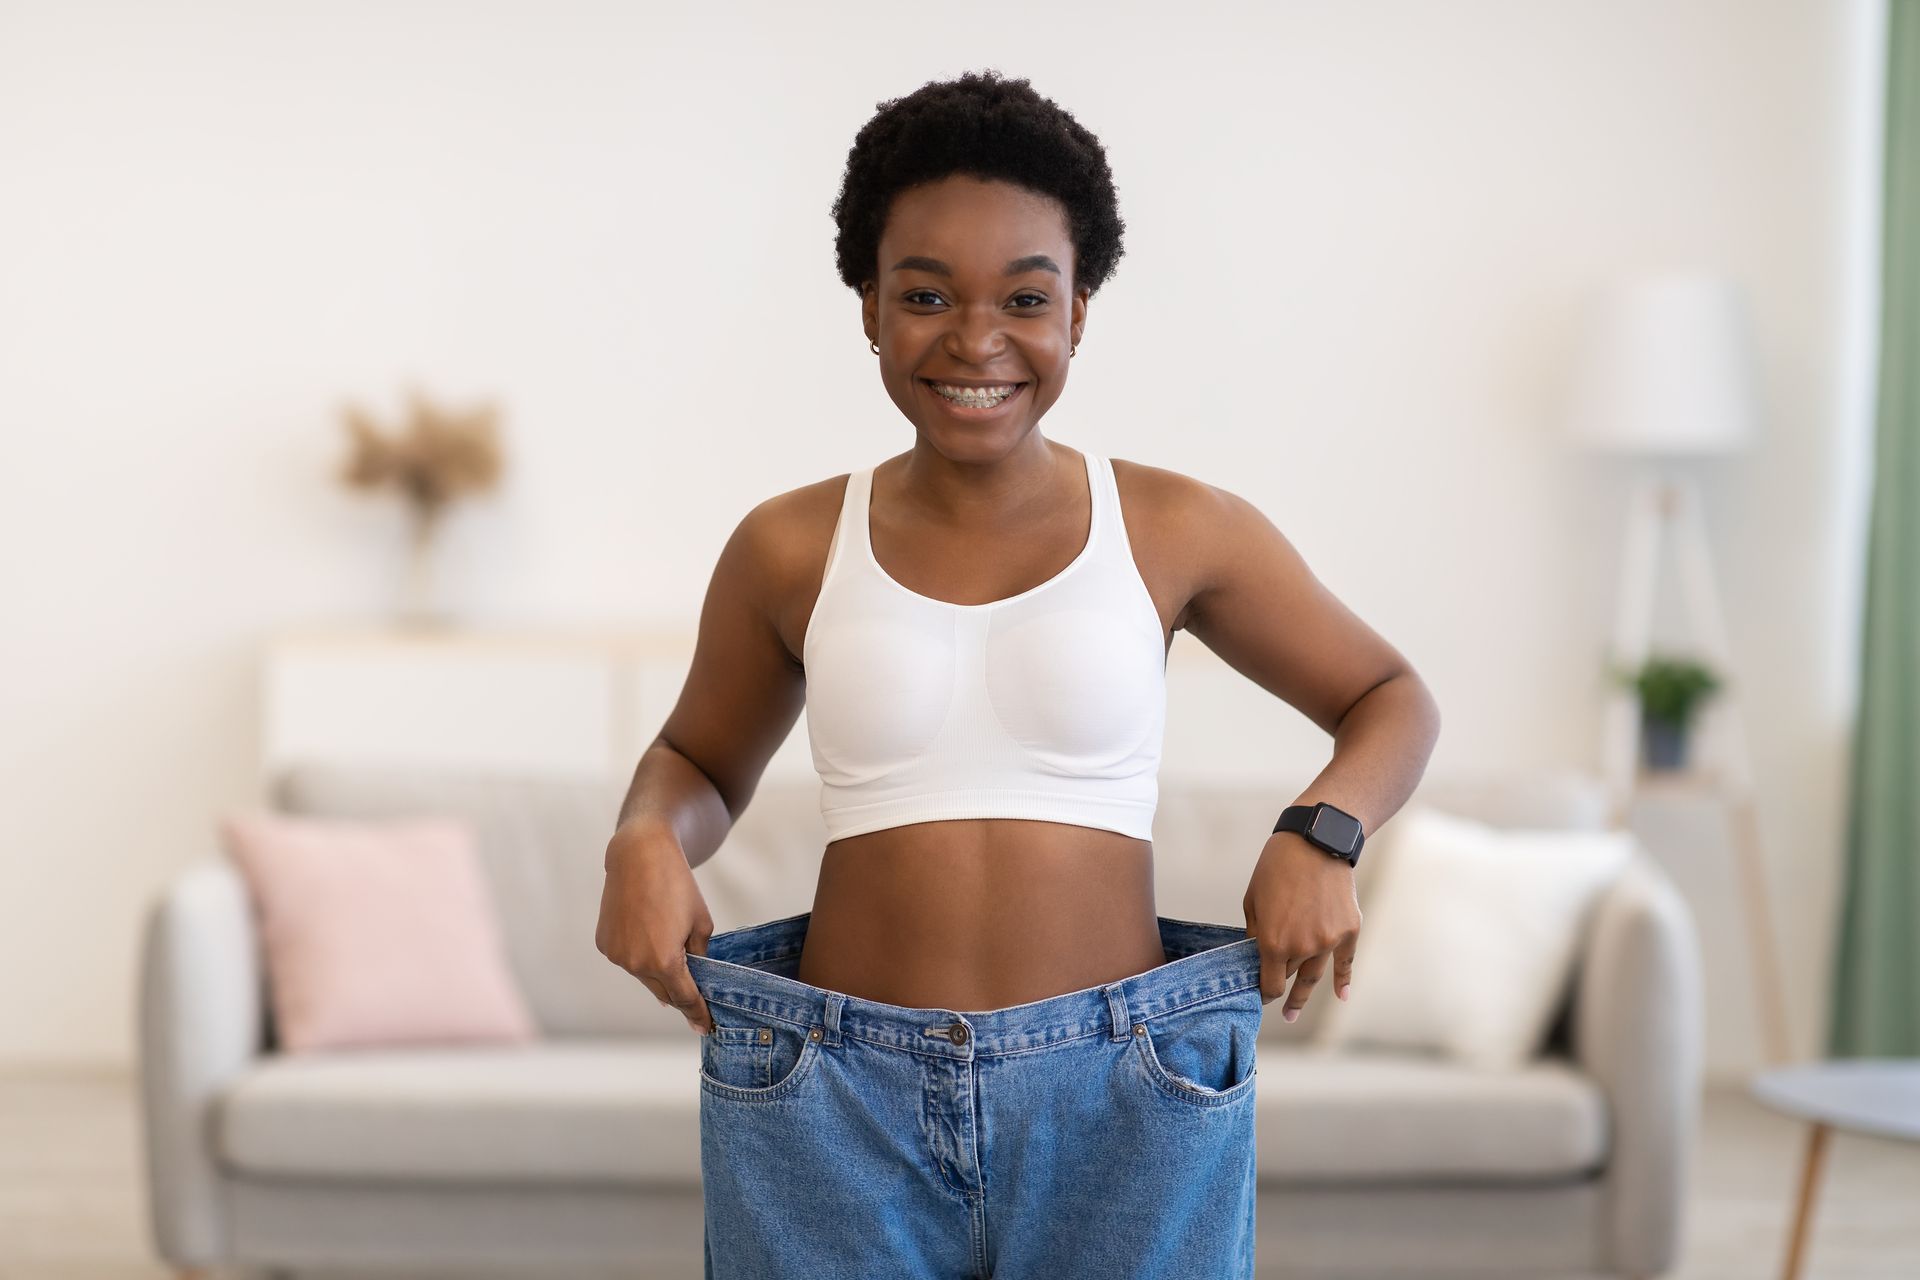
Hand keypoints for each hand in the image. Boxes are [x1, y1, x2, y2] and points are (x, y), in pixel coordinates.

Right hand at [595, 819, 715, 1034]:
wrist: (639, 856)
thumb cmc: (677, 886)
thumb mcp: (701, 923)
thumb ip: (699, 957)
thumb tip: (692, 980)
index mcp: (664, 961)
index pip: (685, 998)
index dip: (697, 1013)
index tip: (705, 1027)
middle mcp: (635, 964)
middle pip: (664, 991)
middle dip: (680, 992)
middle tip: (695, 992)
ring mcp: (616, 956)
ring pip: (644, 977)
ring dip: (658, 971)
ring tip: (668, 945)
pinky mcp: (604, 944)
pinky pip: (628, 960)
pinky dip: (640, 956)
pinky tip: (647, 934)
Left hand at [1243, 831, 1362, 1022]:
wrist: (1316, 842)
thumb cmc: (1276, 867)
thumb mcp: (1253, 900)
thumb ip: (1255, 934)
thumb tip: (1255, 956)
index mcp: (1274, 942)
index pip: (1269, 984)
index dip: (1263, 993)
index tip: (1259, 997)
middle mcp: (1303, 947)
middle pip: (1291, 976)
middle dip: (1280, 984)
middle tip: (1275, 1003)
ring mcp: (1329, 941)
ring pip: (1314, 975)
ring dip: (1303, 996)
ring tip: (1293, 1013)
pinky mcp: (1349, 930)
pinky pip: (1346, 963)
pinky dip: (1344, 981)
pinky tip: (1342, 997)